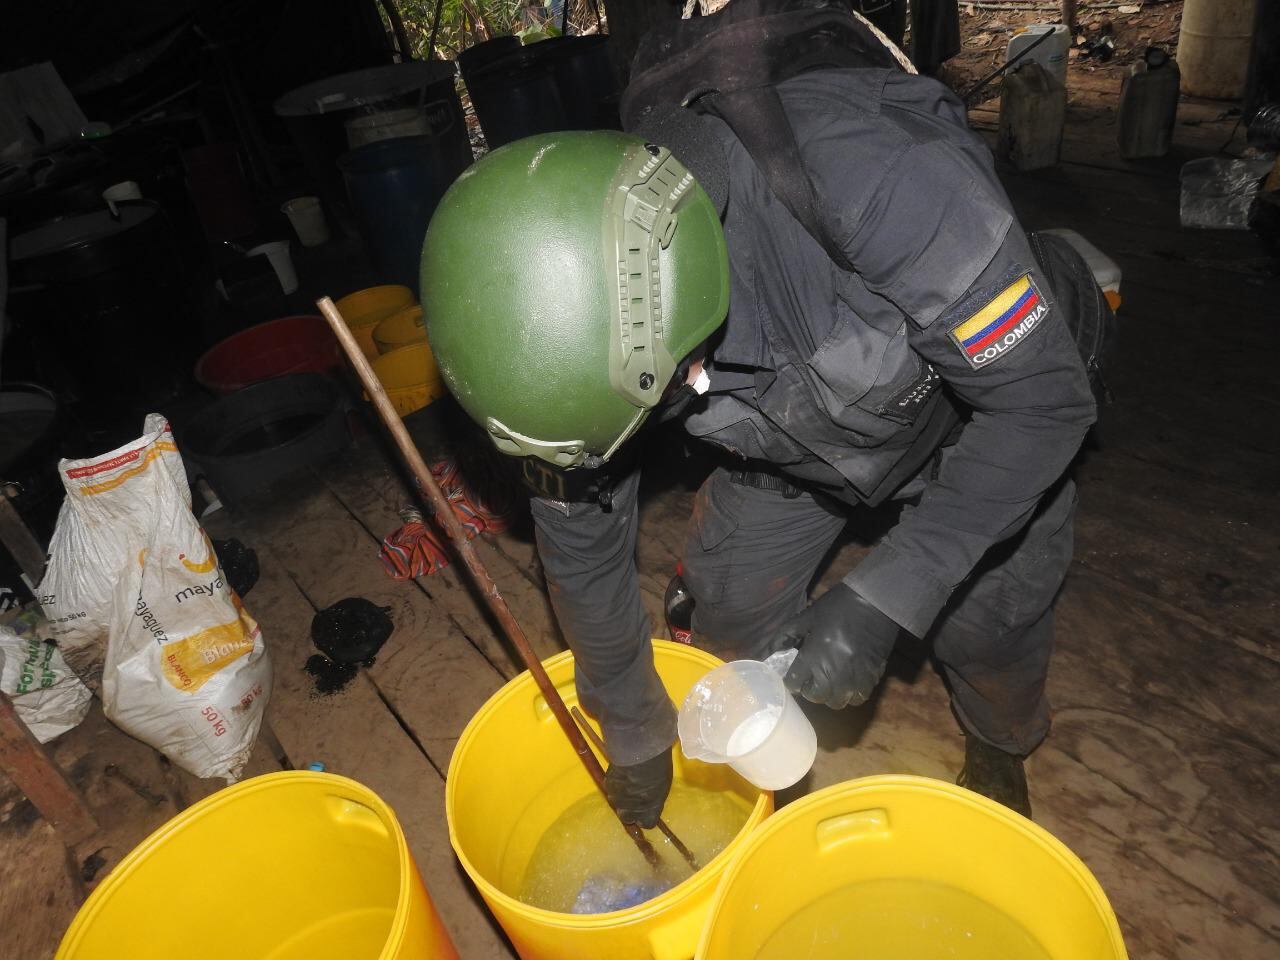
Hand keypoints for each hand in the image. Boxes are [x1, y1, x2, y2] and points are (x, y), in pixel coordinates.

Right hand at [603, 748, 672, 827]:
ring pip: (617, 802)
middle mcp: (631, 809)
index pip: (647, 823)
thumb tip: (649, 800)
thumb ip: (653, 798)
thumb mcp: (662, 787)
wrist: (640, 751)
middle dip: (630, 809)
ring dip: (621, 795)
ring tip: (628, 781)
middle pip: (627, 817)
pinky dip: (615, 784)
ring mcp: (617, 798)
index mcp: (650, 811)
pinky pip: (611, 788)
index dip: (646, 816)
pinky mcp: (608, 785)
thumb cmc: (658, 767)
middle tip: (635, 796)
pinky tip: (621, 773)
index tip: (647, 808)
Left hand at [767, 584, 900, 708]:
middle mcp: (832, 674)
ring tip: (831, 681)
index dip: (792, 680)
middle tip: (812, 677)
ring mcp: (853, 679)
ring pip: (837, 702)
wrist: (874, 602)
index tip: (794, 674)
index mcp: (813, 658)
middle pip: (816, 697)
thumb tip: (768, 650)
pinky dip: (851, 694)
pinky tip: (849, 681)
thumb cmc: (837, 608)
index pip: (794, 683)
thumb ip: (785, 635)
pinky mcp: (871, 678)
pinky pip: (858, 698)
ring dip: (831, 694)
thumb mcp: (806, 617)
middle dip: (810, 689)